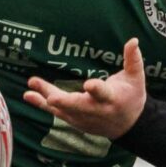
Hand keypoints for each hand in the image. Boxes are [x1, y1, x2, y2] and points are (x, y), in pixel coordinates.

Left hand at [25, 38, 148, 140]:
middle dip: (64, 101)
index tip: (89, 84)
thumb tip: (133, 40)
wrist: (128, 126)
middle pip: (78, 106)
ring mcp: (84, 118)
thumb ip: (133, 59)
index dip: (97, 89)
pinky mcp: (75, 121)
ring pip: (63, 109)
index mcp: (112, 98)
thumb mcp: (136, 78)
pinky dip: (42, 104)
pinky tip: (29, 95)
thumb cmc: (132, 98)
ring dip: (45, 98)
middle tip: (51, 96)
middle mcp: (96, 110)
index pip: (104, 93)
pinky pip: (56, 113)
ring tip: (30, 87)